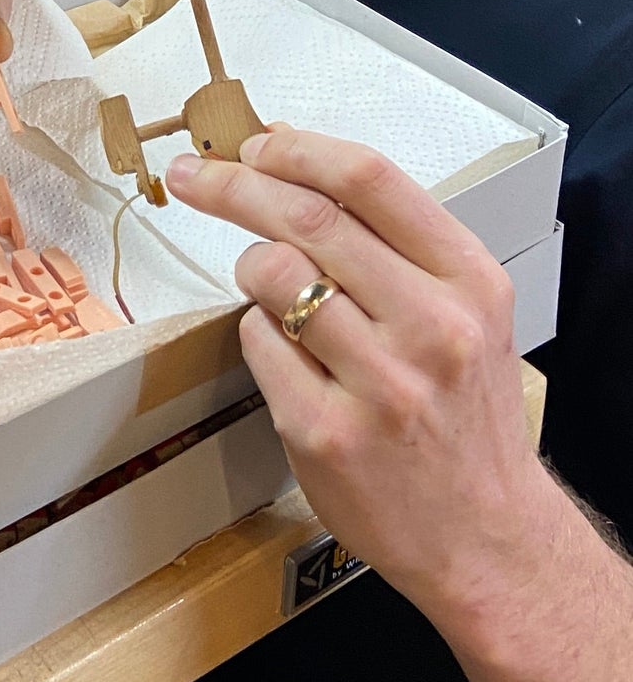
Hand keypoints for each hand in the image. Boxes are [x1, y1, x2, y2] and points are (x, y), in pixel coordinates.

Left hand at [165, 128, 551, 621]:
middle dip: (233, 185)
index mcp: (468, 280)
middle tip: (193, 174)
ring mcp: (379, 385)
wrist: (487, 536)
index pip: (369, 178)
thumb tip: (288, 149)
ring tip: (271, 289)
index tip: (252, 144)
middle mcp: (432, 327)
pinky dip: (257, 332)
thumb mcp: (463, 309)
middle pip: (306, 217)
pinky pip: (255, 341)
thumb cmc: (464, 410)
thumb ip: (388, 234)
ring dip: (251, 267)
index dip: (295, 149)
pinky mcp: (324, 432)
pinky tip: (289, 354)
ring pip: (270, 274)